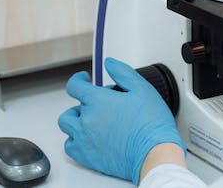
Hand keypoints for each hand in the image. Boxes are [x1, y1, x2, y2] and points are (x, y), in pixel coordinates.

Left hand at [58, 57, 185, 182]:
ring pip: (67, 126)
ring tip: (89, 121)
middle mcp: (87, 120)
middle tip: (97, 105)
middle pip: (72, 107)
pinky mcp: (88, 157)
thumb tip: (110, 64)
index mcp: (97, 101)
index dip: (78, 79)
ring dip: (75, 120)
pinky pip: (70, 147)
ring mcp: (85, 139)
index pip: (74, 85)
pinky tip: (86, 139)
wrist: (155, 154)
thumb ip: (123, 73)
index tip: (84, 79)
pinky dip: (74, 141)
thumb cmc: (151, 125)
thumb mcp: (142, 89)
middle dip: (82, 103)